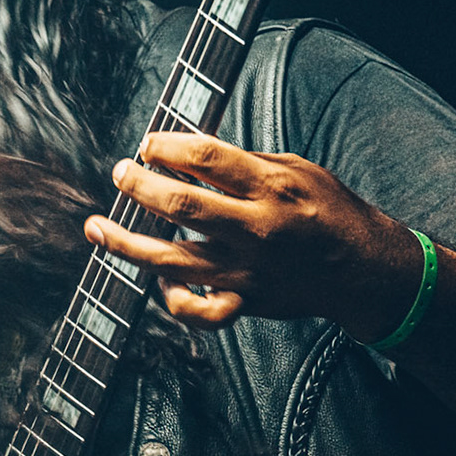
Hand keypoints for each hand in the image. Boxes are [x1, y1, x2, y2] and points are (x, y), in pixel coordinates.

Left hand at [83, 132, 416, 337]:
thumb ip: (244, 162)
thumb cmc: (327, 210)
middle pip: (181, 205)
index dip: (167, 146)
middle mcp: (256, 229)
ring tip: (95, 227)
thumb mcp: (297, 169)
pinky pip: (196, 311)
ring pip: (170, 260)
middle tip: (120, 174)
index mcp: (273, 187)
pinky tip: (157, 282)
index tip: (147, 144)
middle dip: (139, 186)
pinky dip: (171, 299)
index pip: (207, 157)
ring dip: (125, 243)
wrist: (360, 269)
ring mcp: (246, 269)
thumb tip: (185, 151)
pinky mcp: (243, 300)